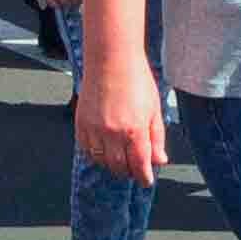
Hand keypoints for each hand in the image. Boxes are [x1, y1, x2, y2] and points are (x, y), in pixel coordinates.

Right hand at [78, 39, 167, 182]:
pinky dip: (95, 154)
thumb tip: (159, 160)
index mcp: (135, 130)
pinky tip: (104, 149)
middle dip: (128, 171)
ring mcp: (95, 129)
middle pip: (119, 167)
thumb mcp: (154, 109)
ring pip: (102, 161)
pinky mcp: (81, 123)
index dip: (144, 177)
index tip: (146, 180)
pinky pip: (86, 149)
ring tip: (120, 158)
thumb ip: (157, 137)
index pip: (140, 165)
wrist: (111, 59)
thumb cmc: (136, 79)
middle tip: (134, 168)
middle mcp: (113, 133)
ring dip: (112, 165)